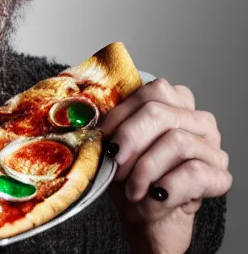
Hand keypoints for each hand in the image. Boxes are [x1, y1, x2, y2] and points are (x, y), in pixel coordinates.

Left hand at [100, 78, 231, 253]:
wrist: (146, 221)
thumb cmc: (129, 178)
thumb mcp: (114, 146)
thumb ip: (110, 125)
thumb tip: (90, 115)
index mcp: (173, 103)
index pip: (150, 91)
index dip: (122, 114)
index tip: (104, 138)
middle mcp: (197, 120)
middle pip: (160, 112)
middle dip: (130, 138)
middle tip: (115, 163)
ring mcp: (212, 147)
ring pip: (177, 141)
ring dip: (145, 168)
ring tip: (132, 189)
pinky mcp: (219, 176)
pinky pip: (193, 173)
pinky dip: (164, 189)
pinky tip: (152, 198)